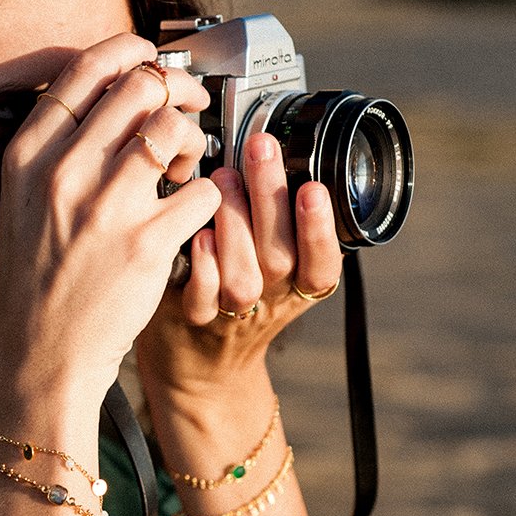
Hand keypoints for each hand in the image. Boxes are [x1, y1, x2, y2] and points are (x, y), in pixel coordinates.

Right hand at [0, 34, 220, 406]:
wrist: (40, 354)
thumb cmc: (37, 281)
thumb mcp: (24, 204)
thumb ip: (60, 150)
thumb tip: (123, 99)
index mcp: (28, 157)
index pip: (83, 70)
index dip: (129, 53)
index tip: (151, 60)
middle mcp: (63, 174)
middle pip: (139, 88)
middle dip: (176, 90)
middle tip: (188, 109)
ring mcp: (104, 209)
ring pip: (174, 130)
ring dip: (194, 141)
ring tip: (187, 167)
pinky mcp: (146, 245)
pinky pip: (202, 191)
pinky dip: (208, 197)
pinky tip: (190, 214)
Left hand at [136, 133, 343, 406]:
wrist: (198, 369)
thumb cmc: (233, 300)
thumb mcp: (268, 265)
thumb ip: (273, 219)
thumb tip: (266, 147)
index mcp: (297, 284)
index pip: (323, 261)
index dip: (321, 228)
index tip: (314, 187)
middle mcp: (270, 299)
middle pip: (281, 254)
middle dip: (273, 196)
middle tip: (260, 146)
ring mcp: (231, 314)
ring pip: (243, 277)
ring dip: (235, 225)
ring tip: (221, 180)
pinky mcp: (192, 320)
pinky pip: (201, 297)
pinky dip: (203, 266)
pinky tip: (197, 234)